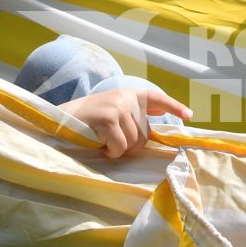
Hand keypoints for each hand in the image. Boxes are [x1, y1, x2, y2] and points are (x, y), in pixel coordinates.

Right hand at [62, 86, 192, 157]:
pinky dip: (110, 152)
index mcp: (128, 94)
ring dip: (118, 149)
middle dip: (130, 145)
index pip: (156, 98)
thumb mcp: (111, 113)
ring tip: (102, 141)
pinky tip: (98, 144)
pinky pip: (120, 146)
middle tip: (110, 142)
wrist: (56, 122)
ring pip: (133, 143)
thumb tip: (153, 127)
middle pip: (144, 134)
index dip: (173, 106)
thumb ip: (131, 116)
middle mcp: (126, 97)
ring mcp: (118, 106)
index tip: (189, 114)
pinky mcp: (109, 118)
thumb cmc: (84, 122)